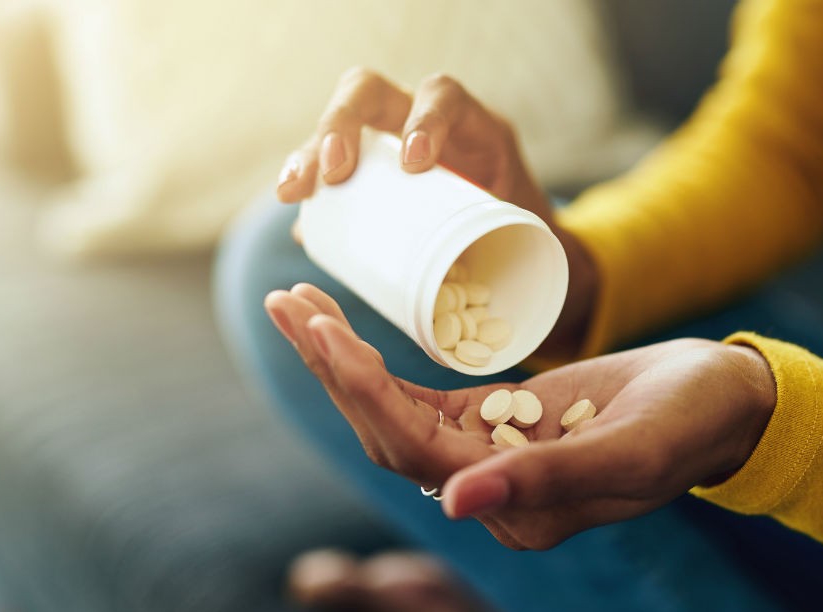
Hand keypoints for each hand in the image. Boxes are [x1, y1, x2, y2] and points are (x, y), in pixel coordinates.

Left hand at [265, 284, 776, 550]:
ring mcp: (488, 457)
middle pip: (386, 432)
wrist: (723, 403)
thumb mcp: (631, 448)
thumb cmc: (691, 422)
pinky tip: (344, 328)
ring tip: (297, 303)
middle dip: (332, 368)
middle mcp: (491, 492)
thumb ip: (547, 480)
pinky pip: (420, 396)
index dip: (362, 391)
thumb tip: (451, 506)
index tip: (322, 329)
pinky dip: (379, 363)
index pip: (415, 451)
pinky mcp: (495, 422)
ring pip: (394, 413)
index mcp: (520, 511)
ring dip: (342, 361)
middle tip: (285, 301)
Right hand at [277, 67, 597, 357]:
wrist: (520, 248)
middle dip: (342, 124)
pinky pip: (324, 161)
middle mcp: (422, 120)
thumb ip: (516, 260)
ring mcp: (387, 140)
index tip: (414, 165)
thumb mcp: (528, 238)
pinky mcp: (364, 169)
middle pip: (370, 92)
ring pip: (337, 124)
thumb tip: (482, 306)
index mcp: (472, 127)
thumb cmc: (528, 243)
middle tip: (331, 173)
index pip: (444, 95)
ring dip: (309, 153)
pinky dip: (306, 179)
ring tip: (294, 193)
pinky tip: (294, 204)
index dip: (426, 119)